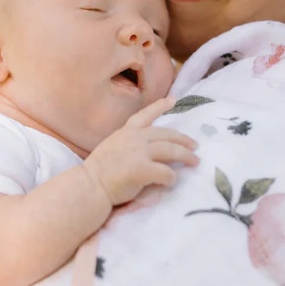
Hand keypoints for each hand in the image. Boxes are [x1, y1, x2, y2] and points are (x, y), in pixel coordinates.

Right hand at [83, 97, 198, 206]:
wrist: (89, 186)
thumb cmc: (98, 172)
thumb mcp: (112, 148)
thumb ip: (129, 145)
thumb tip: (148, 151)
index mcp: (126, 132)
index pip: (145, 115)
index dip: (160, 106)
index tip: (173, 100)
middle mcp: (135, 138)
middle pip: (167, 135)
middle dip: (184, 140)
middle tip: (195, 146)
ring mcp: (139, 152)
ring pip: (172, 150)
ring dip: (186, 156)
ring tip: (195, 162)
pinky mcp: (142, 169)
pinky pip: (166, 172)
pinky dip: (172, 178)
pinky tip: (171, 183)